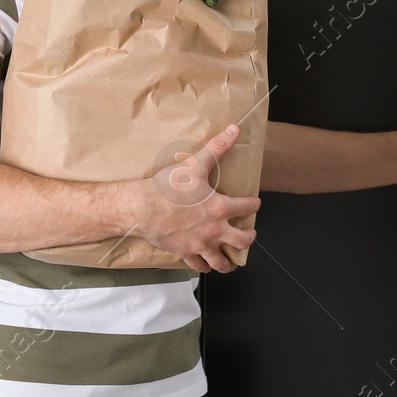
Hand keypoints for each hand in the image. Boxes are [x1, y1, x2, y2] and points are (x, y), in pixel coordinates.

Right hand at [133, 124, 259, 272]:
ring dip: (229, 261)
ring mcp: (199, 245)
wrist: (141, 208)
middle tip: (249, 234)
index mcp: (220, 208)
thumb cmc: (167, 188)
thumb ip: (217, 147)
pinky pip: (198, 265)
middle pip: (241, 241)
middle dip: (248, 238)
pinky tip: (205, 264)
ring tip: (232, 259)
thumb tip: (234, 130)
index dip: (254, 204)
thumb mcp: (195, 164)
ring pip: (221, 261)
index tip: (255, 203)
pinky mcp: (184, 253)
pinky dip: (204, 266)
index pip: (247, 208)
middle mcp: (214, 230)